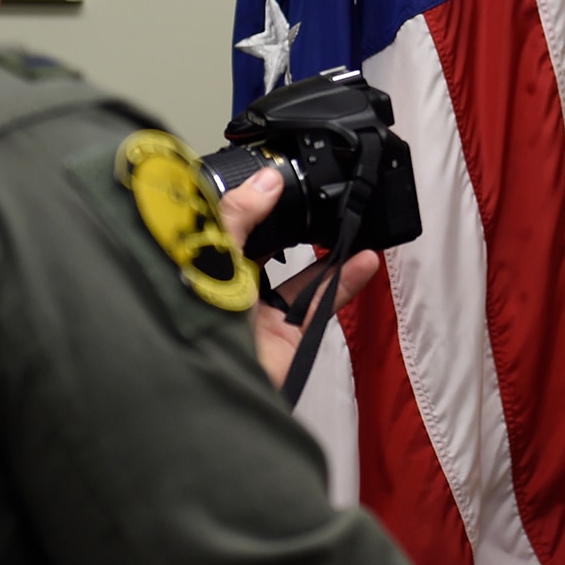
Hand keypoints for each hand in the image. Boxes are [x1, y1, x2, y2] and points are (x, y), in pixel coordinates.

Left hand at [215, 168, 381, 387]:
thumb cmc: (199, 326)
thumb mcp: (212, 258)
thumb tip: (266, 181)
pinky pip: (322, 301)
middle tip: (317, 195)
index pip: (227, 223)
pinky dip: (345, 280)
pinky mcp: (290, 332)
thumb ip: (236, 216)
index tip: (274, 176)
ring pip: (301, 272)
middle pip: (270, 246)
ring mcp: (264, 310)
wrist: (217, 388)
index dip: (248, 201)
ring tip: (350, 220)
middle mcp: (233, 285)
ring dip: (327, 250)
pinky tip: (365, 259)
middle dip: (293, 224)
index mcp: (204, 263)